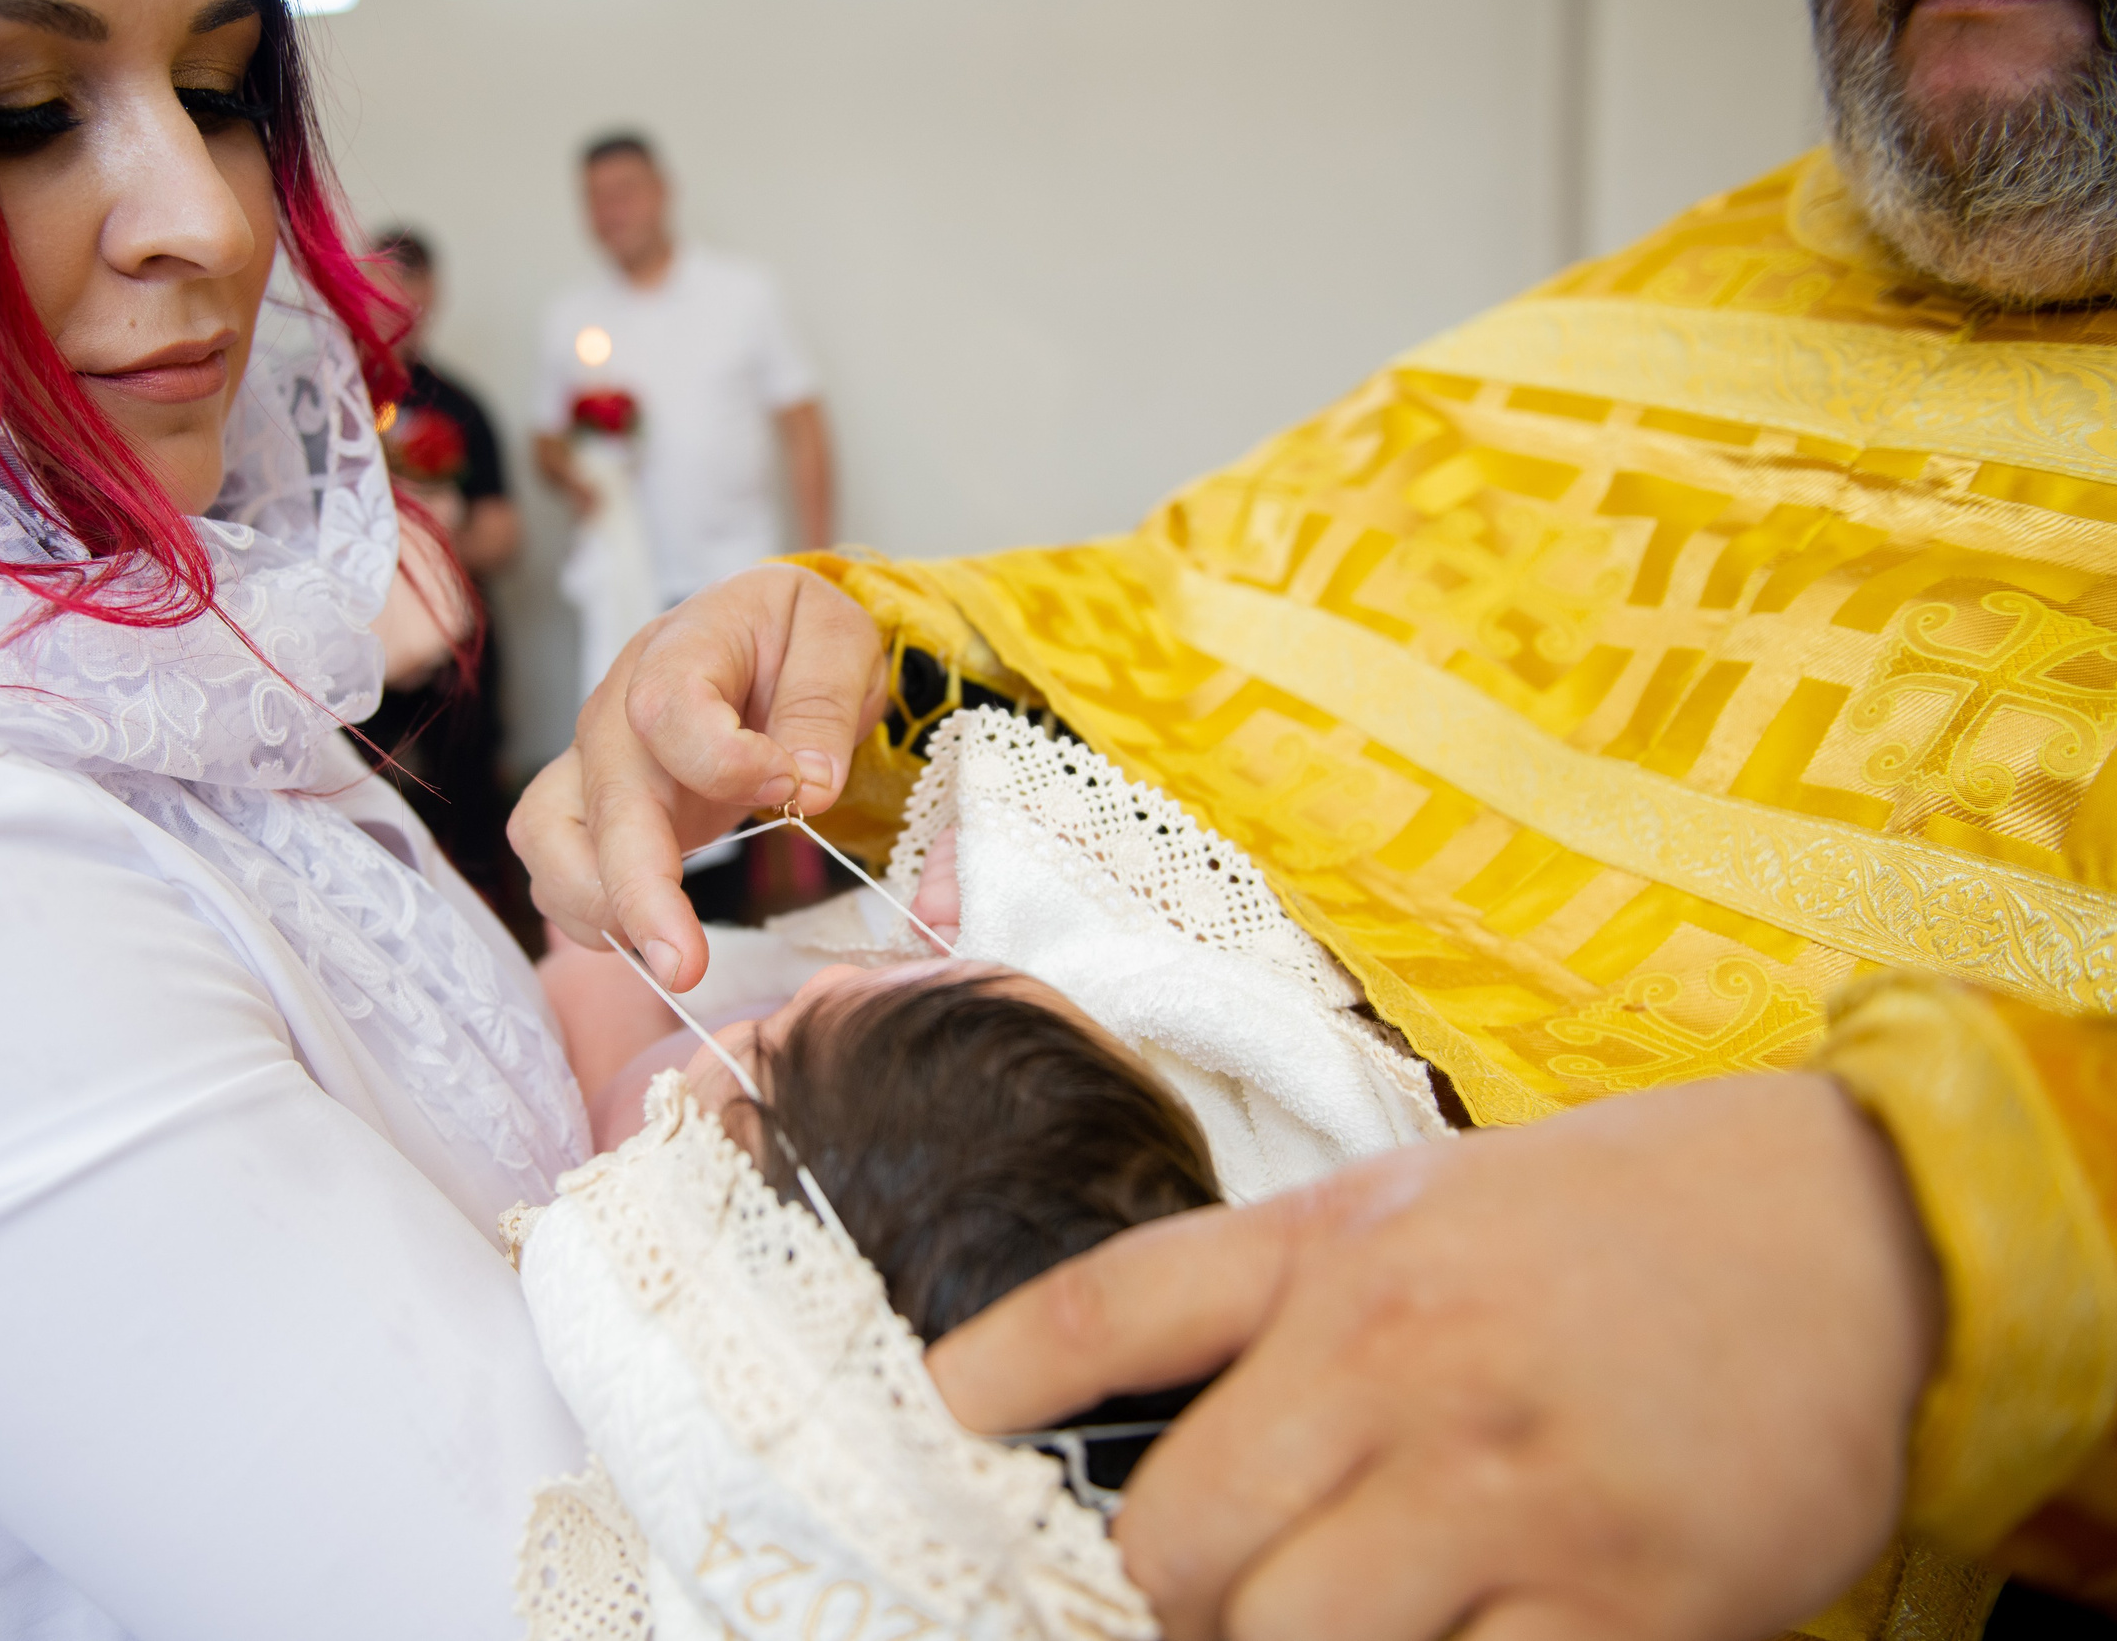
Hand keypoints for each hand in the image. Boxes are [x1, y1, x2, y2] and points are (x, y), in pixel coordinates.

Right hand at [509, 566, 883, 989]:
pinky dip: (592, 914)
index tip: (790, 785)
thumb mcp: (838, 638)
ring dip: (595, 905)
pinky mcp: (599, 809)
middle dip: (635, 887)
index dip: (723, 759)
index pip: (666, 706)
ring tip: (668, 957)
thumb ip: (822, 703)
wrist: (767, 641)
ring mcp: (598, 759)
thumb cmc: (796, 637)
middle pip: (599, 794)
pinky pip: (559, 867)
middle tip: (685, 965)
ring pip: (545, 835)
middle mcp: (618, 703)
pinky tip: (653, 939)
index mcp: (682, 645)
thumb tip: (809, 787)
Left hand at [927, 1074, 1941, 1640]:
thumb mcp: (1412, 1203)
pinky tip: (1465, 1631)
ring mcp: (1509, 1491)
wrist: (1843, 1230)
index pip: (1113, 1312)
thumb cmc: (1606, 1223)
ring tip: (1333, 1618)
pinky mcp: (1624, 1603)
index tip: (957, 1414)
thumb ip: (1270, 1294)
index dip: (1001, 1375)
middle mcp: (1402, 1365)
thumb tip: (1144, 1410)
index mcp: (1338, 1254)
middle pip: (1178, 1544)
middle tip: (1213, 1595)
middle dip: (1172, 1596)